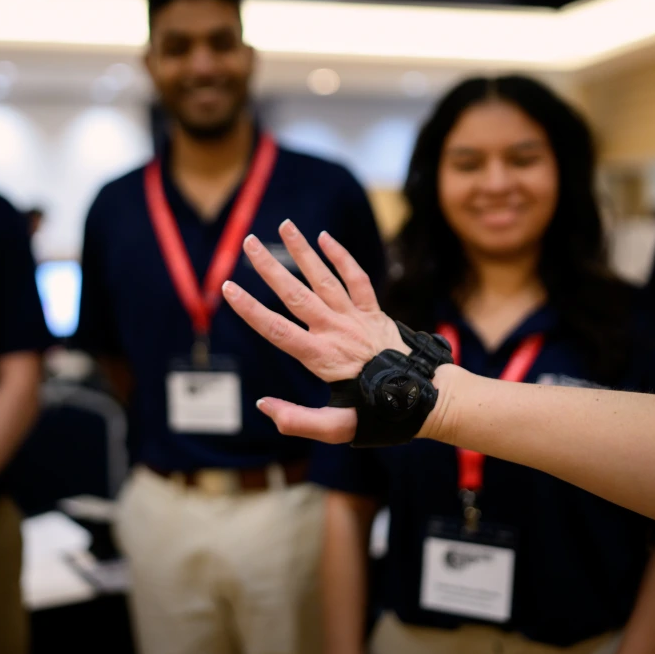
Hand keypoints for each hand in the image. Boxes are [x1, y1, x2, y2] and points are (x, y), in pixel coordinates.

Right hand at [221, 220, 406, 442]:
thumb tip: (262, 405)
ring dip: (303, 251)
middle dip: (269, 267)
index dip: (251, 310)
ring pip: (323, 278)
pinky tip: (325, 238)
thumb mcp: (336, 428)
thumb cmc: (378, 414)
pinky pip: (357, 278)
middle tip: (248, 242)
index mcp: (321, 357)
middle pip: (295, 294)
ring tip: (285, 225)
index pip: (278, 330)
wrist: (426, 398)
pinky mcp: (374, 312)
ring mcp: (356, 318)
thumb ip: (297, 419)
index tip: (229, 288)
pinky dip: (341, 257)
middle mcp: (336, 331)